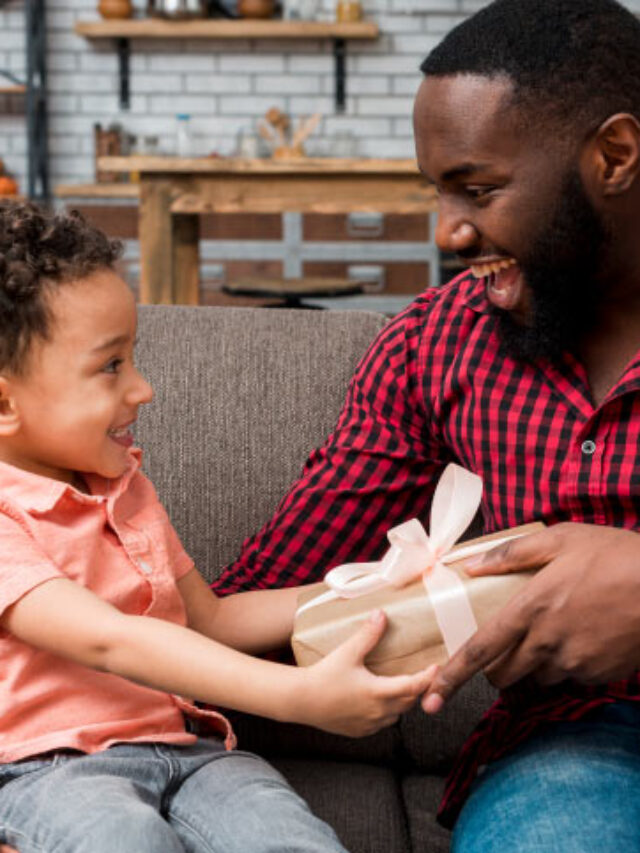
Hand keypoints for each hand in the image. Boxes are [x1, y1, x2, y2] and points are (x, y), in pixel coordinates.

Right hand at [301, 609, 435, 736]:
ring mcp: (370, 724)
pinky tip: (381, 700)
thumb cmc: (323, 676)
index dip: (428, 677)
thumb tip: (381, 614)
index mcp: (379, 693)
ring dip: (403, 701)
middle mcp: (379, 712)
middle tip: (424, 673)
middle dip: (418, 688)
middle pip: (409, 701)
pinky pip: (382, 722)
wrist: (300, 700)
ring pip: (397, 714)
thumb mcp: (347, 652)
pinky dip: (387, 711)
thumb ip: (367, 635)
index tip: (437, 666)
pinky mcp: (359, 731)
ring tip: (403, 685)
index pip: (414, 686)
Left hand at [422, 523, 639, 712]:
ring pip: (537, 677)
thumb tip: (472, 565)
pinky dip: (567, 663)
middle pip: (503, 674)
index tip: (430, 698)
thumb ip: (512, 554)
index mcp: (530, 608)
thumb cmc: (614, 555)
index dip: (451, 677)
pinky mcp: (599, 674)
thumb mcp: (561, 540)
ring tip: (555, 629)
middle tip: (506, 644)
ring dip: (534, 663)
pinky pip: (571, 677)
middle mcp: (547, 642)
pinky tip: (584, 635)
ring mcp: (575, 663)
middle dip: (496, 667)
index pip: (480, 650)